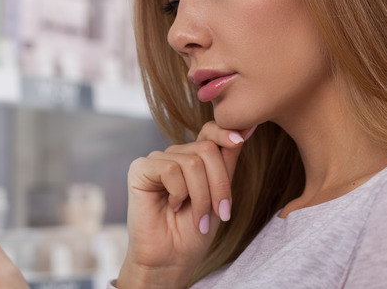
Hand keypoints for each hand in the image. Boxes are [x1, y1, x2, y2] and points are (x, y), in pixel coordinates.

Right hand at [117, 121, 256, 287]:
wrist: (172, 258)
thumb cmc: (194, 230)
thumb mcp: (219, 193)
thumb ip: (226, 161)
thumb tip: (245, 128)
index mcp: (193, 157)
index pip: (210, 131)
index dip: (226, 132)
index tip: (240, 140)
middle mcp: (174, 154)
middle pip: (207, 149)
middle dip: (219, 185)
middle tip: (220, 213)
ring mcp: (156, 160)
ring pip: (192, 162)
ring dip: (201, 197)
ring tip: (196, 218)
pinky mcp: (140, 170)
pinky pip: (170, 170)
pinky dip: (179, 193)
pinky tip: (172, 206)